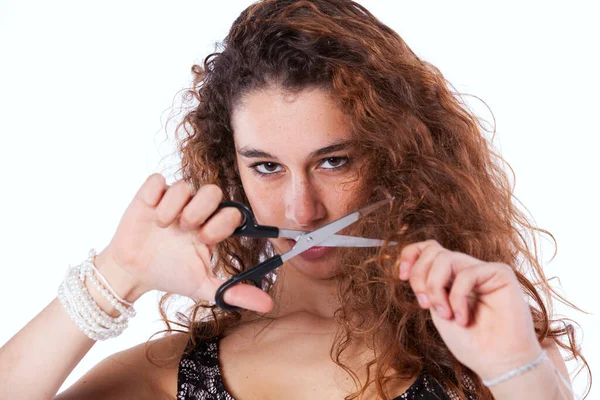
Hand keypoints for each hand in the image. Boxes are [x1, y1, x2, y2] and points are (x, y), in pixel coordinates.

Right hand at [96, 173, 273, 311]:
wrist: (134, 272)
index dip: (222, 223)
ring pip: (185, 185)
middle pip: (213, 191)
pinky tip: (151, 213)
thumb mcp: (202, 286)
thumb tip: (267, 304)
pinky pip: (158, 180)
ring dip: (174, 207)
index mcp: (213, 226)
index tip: (205, 240)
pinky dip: (155, 197)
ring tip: (164, 226)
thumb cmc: (170, 274)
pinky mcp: (151, 194)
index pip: (233, 212)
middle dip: (201, 210)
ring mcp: (174, 199)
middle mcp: (197, 209)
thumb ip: (233, 292)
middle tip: (187, 229)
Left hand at [398, 240, 541, 379]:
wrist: (497, 363)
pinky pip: (467, 273)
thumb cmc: (470, 341)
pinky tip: (463, 318)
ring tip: (445, 314)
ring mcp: (483, 270)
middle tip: (424, 304)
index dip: (410, 255)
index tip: (402, 276)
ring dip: (436, 288)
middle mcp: (466, 269)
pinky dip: (457, 298)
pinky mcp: (501, 274)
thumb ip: (428, 286)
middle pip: (433, 251)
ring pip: (446, 257)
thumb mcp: (437, 310)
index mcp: (450, 276)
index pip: (428, 249)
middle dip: (419, 276)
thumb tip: (410, 268)